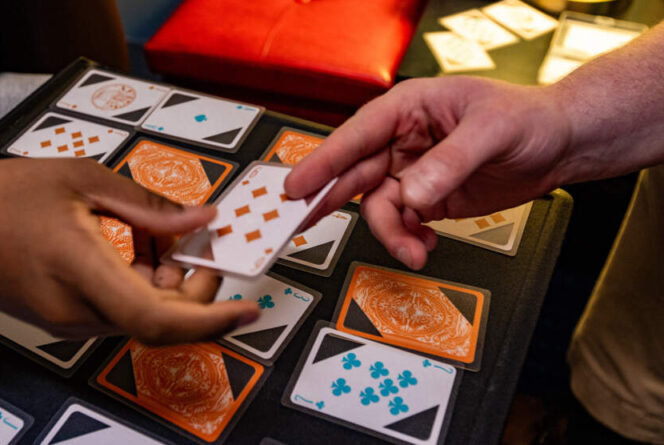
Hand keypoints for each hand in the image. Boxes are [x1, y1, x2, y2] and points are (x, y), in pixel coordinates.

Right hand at [0, 159, 258, 343]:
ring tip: (158, 233)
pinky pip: (121, 310)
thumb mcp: (82, 179)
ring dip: (167, 282)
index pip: (160, 318)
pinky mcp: (67, 320)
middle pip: (161, 318)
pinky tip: (135, 246)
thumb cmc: (2, 196)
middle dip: (195, 286)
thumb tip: (203, 219)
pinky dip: (143, 284)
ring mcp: (70, 320)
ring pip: (144, 314)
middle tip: (200, 242)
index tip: (247, 310)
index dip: (211, 319)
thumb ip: (149, 205)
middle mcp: (77, 309)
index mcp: (80, 268)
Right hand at [285, 77, 571, 268]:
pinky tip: (427, 242)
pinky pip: (403, 223)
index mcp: (409, 109)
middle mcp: (403, 140)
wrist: (559, 145)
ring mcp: (413, 171)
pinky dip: (410, 239)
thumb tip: (412, 193)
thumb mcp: (491, 131)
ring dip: (391, 233)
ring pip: (379, 207)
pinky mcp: (428, 198)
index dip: (323, 161)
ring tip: (415, 249)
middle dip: (329, 200)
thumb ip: (448, 162)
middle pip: (354, 173)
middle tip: (302, 223)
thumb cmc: (528, 118)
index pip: (356, 135)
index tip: (296, 186)